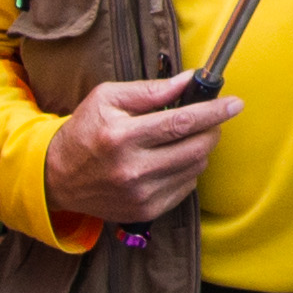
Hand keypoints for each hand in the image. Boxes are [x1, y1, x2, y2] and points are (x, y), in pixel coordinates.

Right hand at [45, 70, 234, 231]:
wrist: (58, 177)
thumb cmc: (85, 130)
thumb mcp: (108, 98)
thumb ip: (150, 90)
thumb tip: (189, 80)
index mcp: (122, 136)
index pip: (182, 122)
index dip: (214, 112)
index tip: (235, 104)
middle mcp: (132, 169)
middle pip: (195, 148)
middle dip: (212, 129)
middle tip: (211, 118)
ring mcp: (140, 194)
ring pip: (194, 168)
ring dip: (200, 149)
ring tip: (185, 137)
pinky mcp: (144, 211)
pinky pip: (185, 188)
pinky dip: (188, 170)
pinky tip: (172, 159)